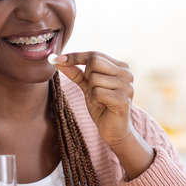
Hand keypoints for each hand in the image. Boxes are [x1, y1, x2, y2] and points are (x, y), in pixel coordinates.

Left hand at [52, 51, 153, 178]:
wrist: (114, 131)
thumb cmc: (103, 107)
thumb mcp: (88, 87)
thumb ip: (76, 72)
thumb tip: (58, 60)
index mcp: (121, 67)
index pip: (95, 54)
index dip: (76, 56)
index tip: (58, 59)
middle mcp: (127, 73)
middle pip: (94, 62)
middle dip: (87, 76)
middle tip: (93, 90)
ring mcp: (127, 86)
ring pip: (94, 79)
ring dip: (91, 91)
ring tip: (101, 100)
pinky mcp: (123, 99)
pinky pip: (97, 92)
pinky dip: (95, 100)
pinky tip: (103, 106)